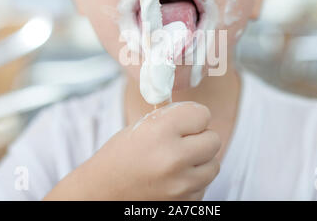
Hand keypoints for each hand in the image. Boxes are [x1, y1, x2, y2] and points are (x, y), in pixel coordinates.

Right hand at [44, 101, 220, 200]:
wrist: (103, 191)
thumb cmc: (120, 155)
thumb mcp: (142, 126)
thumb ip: (172, 118)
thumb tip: (201, 115)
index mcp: (161, 132)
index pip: (202, 114)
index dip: (193, 116)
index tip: (184, 121)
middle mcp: (173, 158)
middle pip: (213, 140)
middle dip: (201, 137)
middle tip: (183, 140)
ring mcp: (180, 185)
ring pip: (213, 164)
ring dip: (201, 160)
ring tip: (178, 160)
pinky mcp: (184, 202)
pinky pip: (204, 185)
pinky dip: (194, 181)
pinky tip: (174, 178)